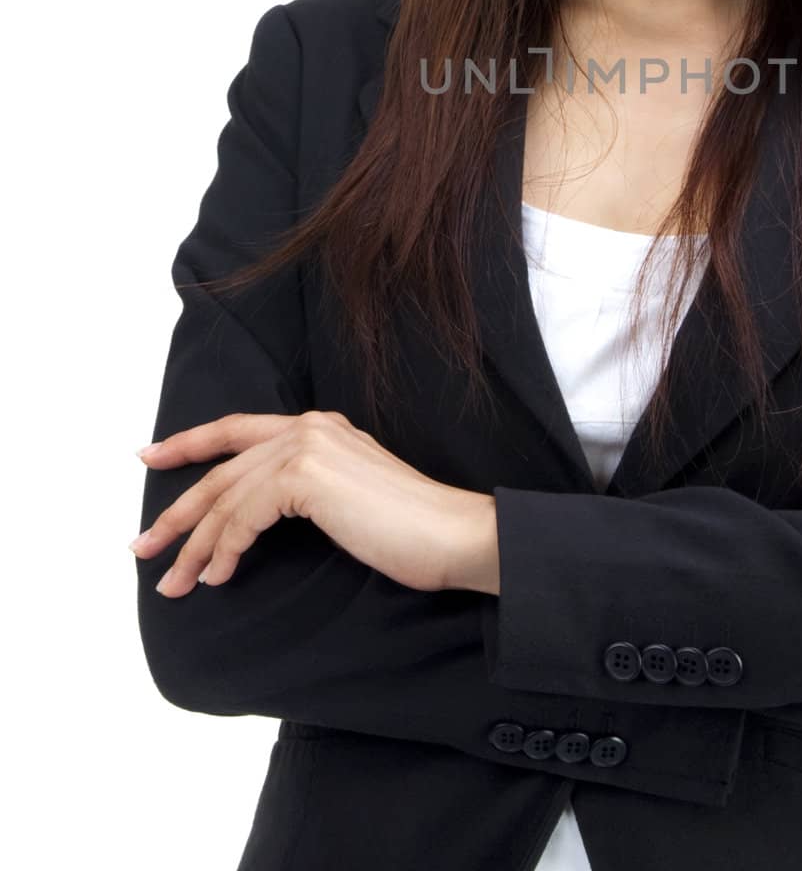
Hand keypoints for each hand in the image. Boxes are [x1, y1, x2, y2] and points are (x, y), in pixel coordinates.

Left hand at [131, 411, 496, 596]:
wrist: (450, 533)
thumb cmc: (408, 529)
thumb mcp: (347, 498)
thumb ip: (306, 489)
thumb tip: (253, 518)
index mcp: (321, 426)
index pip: (239, 428)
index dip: (190, 442)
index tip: (151, 456)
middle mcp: (309, 427)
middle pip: (222, 470)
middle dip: (177, 513)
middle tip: (143, 548)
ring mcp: (307, 446)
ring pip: (227, 498)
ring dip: (194, 546)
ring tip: (176, 583)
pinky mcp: (306, 475)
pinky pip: (244, 517)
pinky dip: (225, 551)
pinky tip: (219, 577)